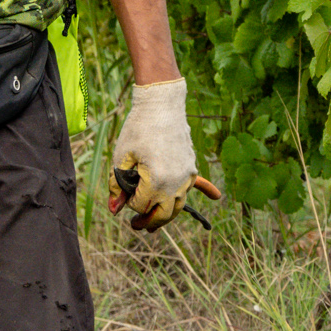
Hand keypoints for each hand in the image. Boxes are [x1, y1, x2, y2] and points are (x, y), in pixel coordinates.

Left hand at [108, 80, 221, 230]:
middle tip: (136, 226)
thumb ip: (117, 186)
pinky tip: (216, 197)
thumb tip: (114, 210)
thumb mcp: (121, 158)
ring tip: (153, 223)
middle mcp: (176, 183)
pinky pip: (194, 186)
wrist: (162, 105)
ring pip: (178, 205)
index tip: (121, 194)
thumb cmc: (138, 129)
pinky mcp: (192, 167)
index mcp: (157, 181)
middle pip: (163, 214)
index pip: (141, 206)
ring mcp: (187, 176)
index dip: (129, 203)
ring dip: (166, 215)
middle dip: (149, 222)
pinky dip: (200, 193)